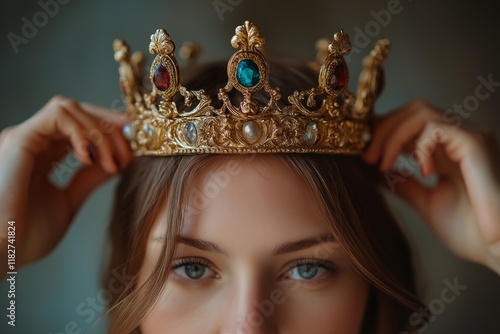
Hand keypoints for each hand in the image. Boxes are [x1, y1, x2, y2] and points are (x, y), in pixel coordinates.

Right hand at [0, 96, 131, 278]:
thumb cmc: (27, 236)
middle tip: (129, 154)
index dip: (108, 130)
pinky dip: (81, 132)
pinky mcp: (20, 139)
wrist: (3, 252)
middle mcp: (32, 141)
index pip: (79, 125)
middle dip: (110, 128)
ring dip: (100, 132)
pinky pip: (57, 115)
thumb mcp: (69, 201)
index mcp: (41, 154)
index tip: (133, 145)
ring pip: (70, 109)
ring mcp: (24, 137)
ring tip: (113, 163)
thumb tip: (115, 162)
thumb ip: (88, 178)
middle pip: (78, 111)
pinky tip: (90, 159)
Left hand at [364, 99, 499, 274]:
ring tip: (382, 163)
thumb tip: (375, 173)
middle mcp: (457, 138)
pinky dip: (419, 145)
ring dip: (393, 134)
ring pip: (421, 112)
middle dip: (382, 129)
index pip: (408, 124)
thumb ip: (403, 184)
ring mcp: (468, 137)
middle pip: (412, 110)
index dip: (382, 132)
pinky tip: (421, 171)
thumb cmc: (470, 231)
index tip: (361, 152)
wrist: (498, 249)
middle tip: (365, 157)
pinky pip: (437, 127)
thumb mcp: (426, 202)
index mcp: (445, 151)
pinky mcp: (475, 143)